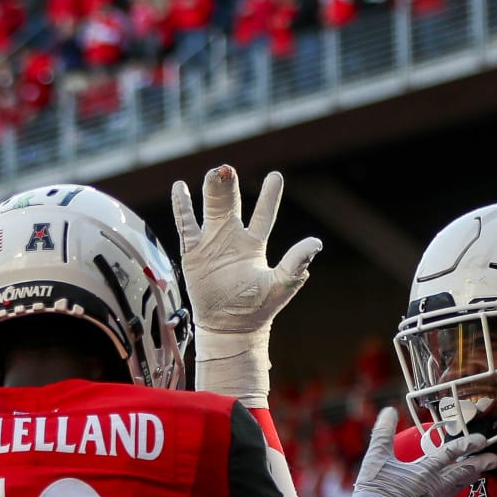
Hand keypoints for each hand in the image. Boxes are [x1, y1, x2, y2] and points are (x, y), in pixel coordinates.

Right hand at [171, 164, 321, 402]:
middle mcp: (233, 239)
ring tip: (213, 172)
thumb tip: (316, 243)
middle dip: (230, 185)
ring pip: (209, 209)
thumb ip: (296, 262)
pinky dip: (182, 207)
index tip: (275, 177)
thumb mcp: (281, 284)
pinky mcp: (192, 253)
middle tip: (228, 168)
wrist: (229, 328)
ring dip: (211, 191)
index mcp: (255, 244)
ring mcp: (211, 244)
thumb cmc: (257, 309)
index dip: (269, 196)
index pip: (263, 214)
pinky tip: (180, 188)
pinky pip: (185, 226)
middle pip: (232, 204)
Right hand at [347, 408, 496, 496]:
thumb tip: (389, 411)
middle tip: (495, 459)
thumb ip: (383, 433)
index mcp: (425, 470)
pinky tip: (454, 490)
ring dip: (471, 478)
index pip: (452, 453)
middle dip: (481, 464)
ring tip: (480, 472)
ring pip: (458, 487)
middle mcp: (435, 486)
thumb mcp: (375, 458)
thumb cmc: (375, 490)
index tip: (482, 440)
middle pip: (464, 472)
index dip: (468, 444)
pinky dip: (455, 491)